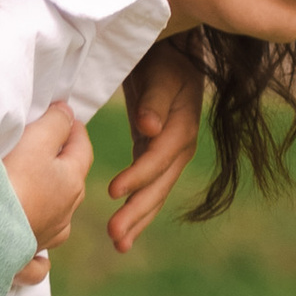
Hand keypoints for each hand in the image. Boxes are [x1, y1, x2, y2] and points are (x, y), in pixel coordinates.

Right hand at [5, 103, 93, 287]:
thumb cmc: (13, 182)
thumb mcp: (35, 141)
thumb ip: (55, 124)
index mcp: (72, 182)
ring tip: (38, 195)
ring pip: (59, 219)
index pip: (82, 148)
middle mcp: (66, 213)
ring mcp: (47, 238)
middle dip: (63, 163)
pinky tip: (35, 256)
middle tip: (47, 148)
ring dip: (53, 205)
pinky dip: (38, 255)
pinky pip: (38, 259)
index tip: (64, 116)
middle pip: (72, 182)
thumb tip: (68, 113)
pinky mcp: (25, 259)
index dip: (74, 128)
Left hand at [107, 42, 201, 255]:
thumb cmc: (161, 58)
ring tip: (118, 243)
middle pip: (160, 184)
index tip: (113, 192)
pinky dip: (137, 208)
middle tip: (114, 235)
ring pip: (156, 192)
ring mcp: (170, 153)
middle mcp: (181, 144)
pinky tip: (124, 232)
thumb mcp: (160, 72)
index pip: (160, 156)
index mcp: (182, 124)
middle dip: (138, 211)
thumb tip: (150, 128)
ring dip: (138, 219)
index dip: (139, 175)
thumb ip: (155, 99)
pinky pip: (148, 187)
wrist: (168, 53)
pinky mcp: (156, 156)